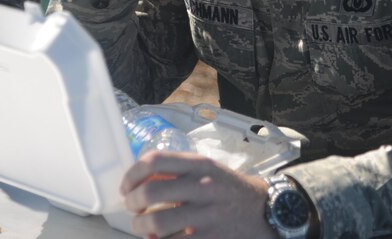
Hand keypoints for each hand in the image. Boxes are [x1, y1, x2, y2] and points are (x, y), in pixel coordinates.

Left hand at [121, 151, 275, 238]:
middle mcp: (202, 186)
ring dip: (141, 227)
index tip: (127, 187)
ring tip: (143, 227)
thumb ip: (178, 171)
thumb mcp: (208, 170)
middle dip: (132, 204)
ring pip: (156, 223)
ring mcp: (206, 215)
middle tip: (133, 208)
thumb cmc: (229, 190)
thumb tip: (141, 179)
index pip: (155, 160)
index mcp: (200, 164)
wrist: (264, 211)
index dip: (132, 174)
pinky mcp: (208, 238)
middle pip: (150, 193)